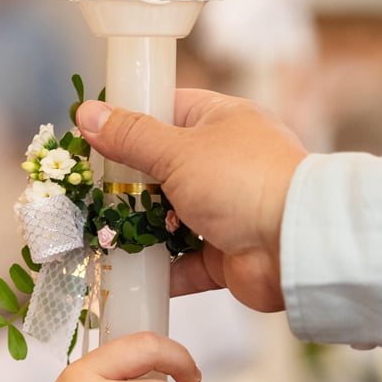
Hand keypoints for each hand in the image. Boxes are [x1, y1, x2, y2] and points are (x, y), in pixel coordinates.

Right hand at [77, 89, 305, 311]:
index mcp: (222, 122)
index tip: (94, 135)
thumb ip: (130, 137)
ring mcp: (226, 210)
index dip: (132, 120)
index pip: (168, 109)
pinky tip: (125, 272)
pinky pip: (183, 262)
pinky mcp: (225, 254)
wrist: (295, 245)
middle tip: (88, 191)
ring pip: (170, 218)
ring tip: (98, 233)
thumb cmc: (241, 180)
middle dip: (128, 184)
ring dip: (140, 228)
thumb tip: (87, 112)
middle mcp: (225, 163)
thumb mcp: (177, 150)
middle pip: (164, 169)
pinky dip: (159, 270)